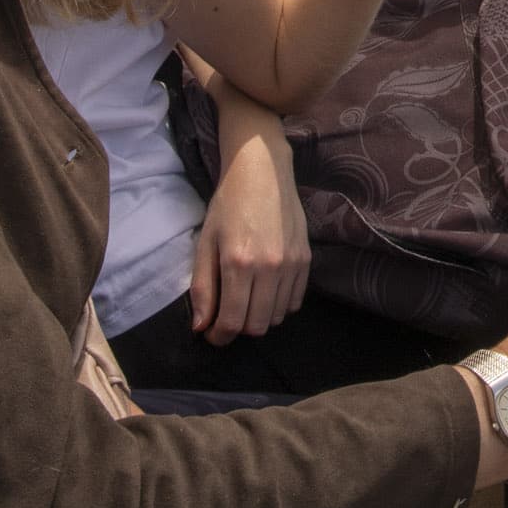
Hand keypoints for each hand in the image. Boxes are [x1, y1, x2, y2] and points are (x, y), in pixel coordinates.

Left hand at [189, 116, 312, 342]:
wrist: (263, 171)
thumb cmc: (228, 204)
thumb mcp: (205, 242)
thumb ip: (202, 287)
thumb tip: (201, 327)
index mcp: (238, 263)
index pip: (232, 321)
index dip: (219, 336)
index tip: (212, 333)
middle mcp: (269, 268)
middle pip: (257, 326)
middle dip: (238, 329)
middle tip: (227, 316)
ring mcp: (291, 264)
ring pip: (277, 317)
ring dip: (259, 318)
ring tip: (247, 301)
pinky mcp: (306, 259)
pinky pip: (295, 302)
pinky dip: (279, 305)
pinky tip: (266, 291)